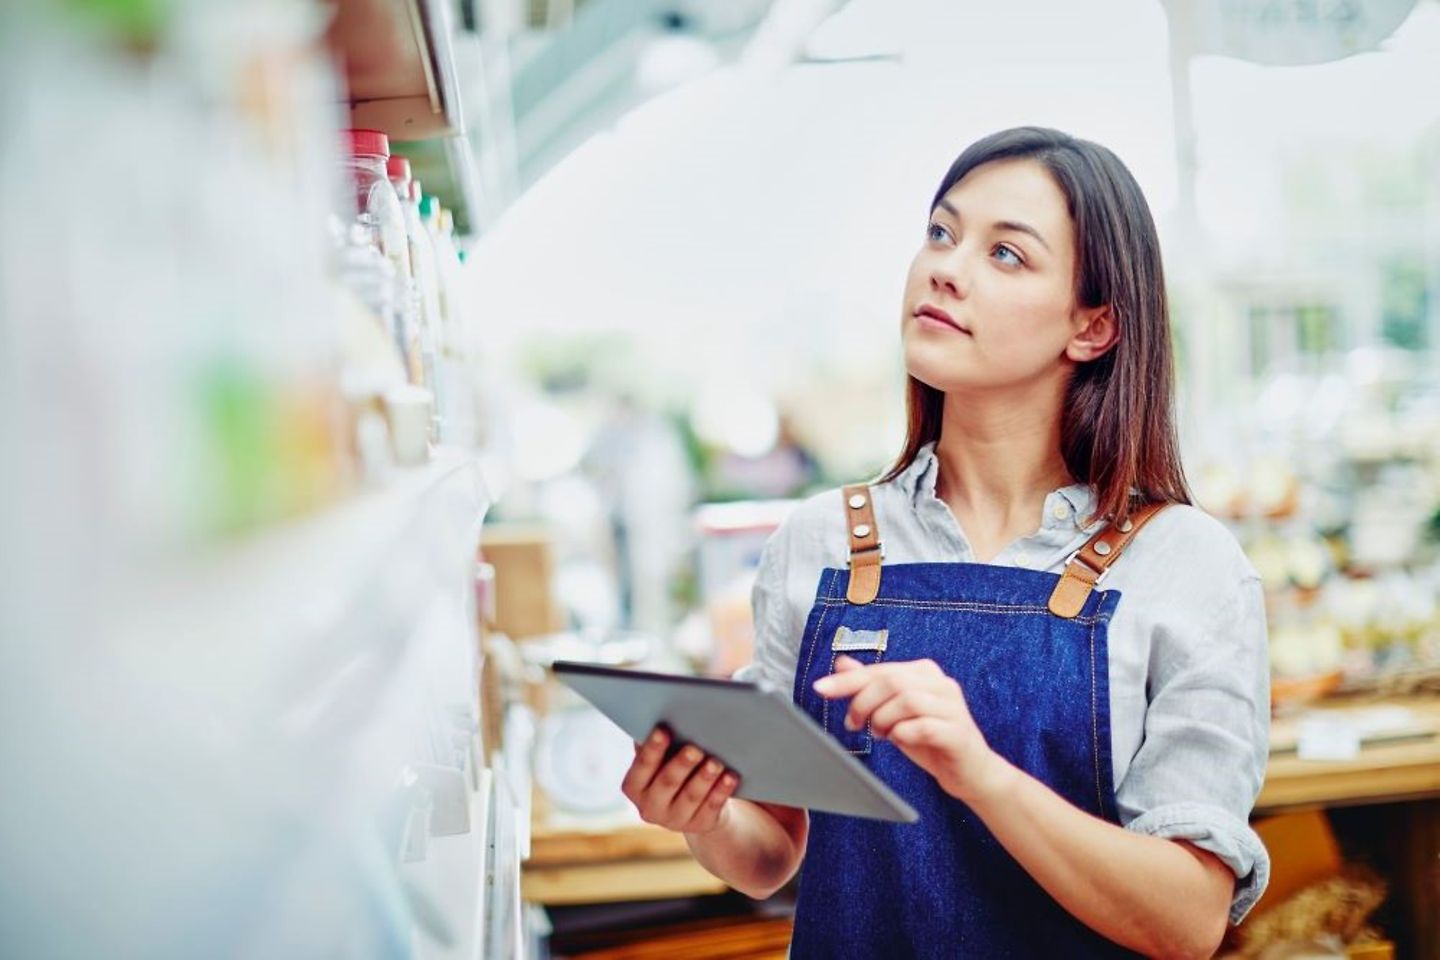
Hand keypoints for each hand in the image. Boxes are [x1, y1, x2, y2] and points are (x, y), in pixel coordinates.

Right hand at [620, 726, 740, 834]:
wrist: (693, 801)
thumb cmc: (673, 763)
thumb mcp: (661, 755)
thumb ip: (657, 738)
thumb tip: (665, 708)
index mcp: (634, 785)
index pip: (641, 766)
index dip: (652, 749)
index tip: (663, 730)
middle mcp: (650, 807)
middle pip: (667, 783)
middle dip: (681, 764)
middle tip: (694, 748)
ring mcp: (675, 820)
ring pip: (691, 797)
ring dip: (704, 778)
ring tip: (716, 761)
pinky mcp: (700, 825)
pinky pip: (712, 808)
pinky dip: (722, 791)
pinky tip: (731, 776)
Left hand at [813, 656, 1011, 803]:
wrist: (969, 771)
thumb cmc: (929, 738)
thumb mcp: (894, 711)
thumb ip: (871, 686)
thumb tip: (842, 663)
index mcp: (924, 672)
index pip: (880, 670)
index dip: (847, 680)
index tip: (820, 689)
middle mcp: (941, 684)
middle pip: (892, 681)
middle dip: (863, 702)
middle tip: (853, 723)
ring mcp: (953, 707)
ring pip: (907, 700)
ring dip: (883, 719)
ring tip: (879, 733)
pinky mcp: (958, 733)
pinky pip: (924, 726)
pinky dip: (904, 734)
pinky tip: (899, 739)